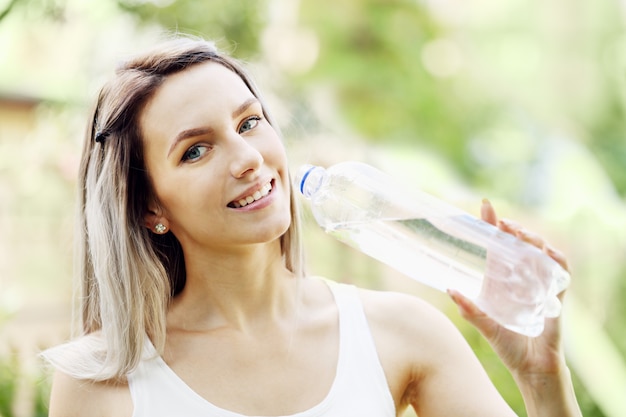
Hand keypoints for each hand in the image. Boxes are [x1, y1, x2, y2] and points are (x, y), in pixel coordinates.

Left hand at [448, 199, 569, 377]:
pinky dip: (556, 259)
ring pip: (540, 253)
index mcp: (501, 281)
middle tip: (500, 220)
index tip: (485, 206)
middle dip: (512, 228)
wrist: (532, 369)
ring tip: (518, 232)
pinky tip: (547, 251)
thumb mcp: (484, 325)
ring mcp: (539, 286)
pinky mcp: (554, 297)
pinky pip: (560, 273)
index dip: (492, 226)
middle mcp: (521, 279)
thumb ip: (469, 309)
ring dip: (531, 239)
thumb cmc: (508, 347)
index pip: (497, 247)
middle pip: (519, 244)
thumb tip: (449, 288)